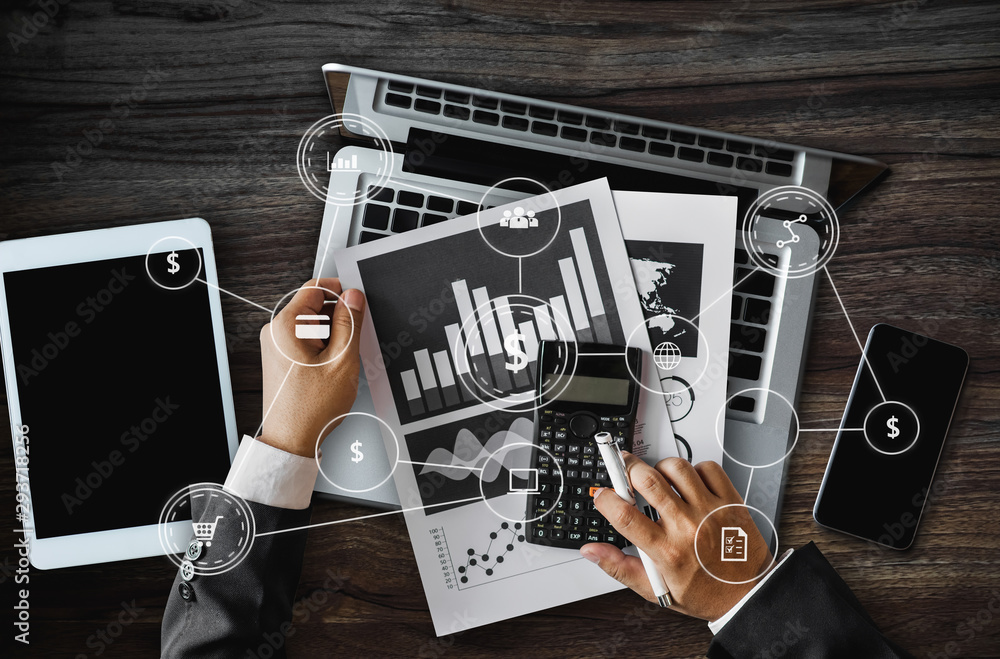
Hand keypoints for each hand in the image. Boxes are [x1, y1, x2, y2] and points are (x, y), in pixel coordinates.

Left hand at [258, 278, 365, 457]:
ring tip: (341, 362)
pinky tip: (333, 369)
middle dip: (338, 320)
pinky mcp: (281, 359)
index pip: (315, 288)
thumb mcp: (342, 360)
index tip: (356, 302)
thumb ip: (350, 323)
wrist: (292, 441)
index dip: (339, 291)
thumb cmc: (311, 407)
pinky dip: (323, 349)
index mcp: (286, 325)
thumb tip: (354, 297)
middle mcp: (276, 332)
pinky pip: (306, 342)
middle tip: (352, 343)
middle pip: (314, 307)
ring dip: (332, 337)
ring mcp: (276, 346)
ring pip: (313, 326)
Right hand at [580, 456, 772, 621]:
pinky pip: (706, 468)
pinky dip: (693, 470)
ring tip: (658, 479)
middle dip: (627, 468)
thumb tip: (592, 551)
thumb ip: (620, 567)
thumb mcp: (656, 589)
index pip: (624, 515)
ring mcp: (710, 510)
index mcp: (667, 551)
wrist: (749, 594)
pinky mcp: (730, 500)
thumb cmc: (705, 592)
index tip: (603, 496)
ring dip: (660, 467)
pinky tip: (689, 484)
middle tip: (625, 471)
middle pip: (646, 480)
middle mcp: (688, 526)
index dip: (606, 499)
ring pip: (676, 467)